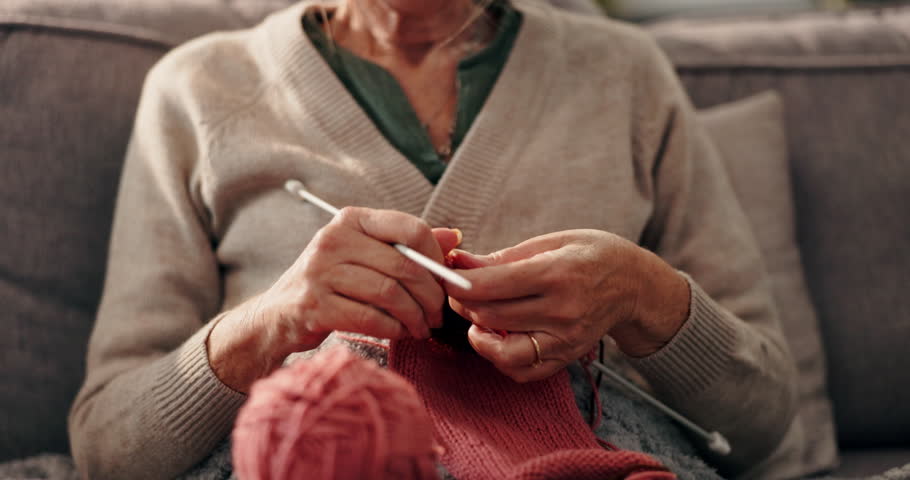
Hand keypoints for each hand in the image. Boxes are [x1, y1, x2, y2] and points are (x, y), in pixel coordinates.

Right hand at [208, 207, 461, 391]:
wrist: (277, 316)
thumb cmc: (332, 283)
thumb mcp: (366, 255)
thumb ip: (408, 245)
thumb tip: (454, 236)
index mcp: (351, 219)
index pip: (410, 228)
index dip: (436, 257)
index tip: (444, 280)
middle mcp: (333, 239)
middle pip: (404, 265)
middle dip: (431, 295)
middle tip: (439, 314)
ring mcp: (320, 272)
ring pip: (390, 294)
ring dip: (415, 316)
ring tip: (422, 327)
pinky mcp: (314, 306)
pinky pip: (371, 318)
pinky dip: (394, 329)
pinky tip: (400, 333)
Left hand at [446, 229, 689, 382]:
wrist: (636, 286)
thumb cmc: (592, 255)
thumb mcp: (553, 241)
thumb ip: (505, 257)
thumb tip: (461, 262)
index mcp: (557, 273)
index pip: (493, 285)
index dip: (459, 282)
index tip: (445, 274)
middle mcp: (562, 311)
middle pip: (491, 316)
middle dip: (463, 303)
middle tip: (457, 289)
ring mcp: (565, 340)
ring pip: (501, 350)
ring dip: (478, 334)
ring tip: (477, 317)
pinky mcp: (565, 358)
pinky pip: (521, 371)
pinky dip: (500, 358)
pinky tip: (497, 337)